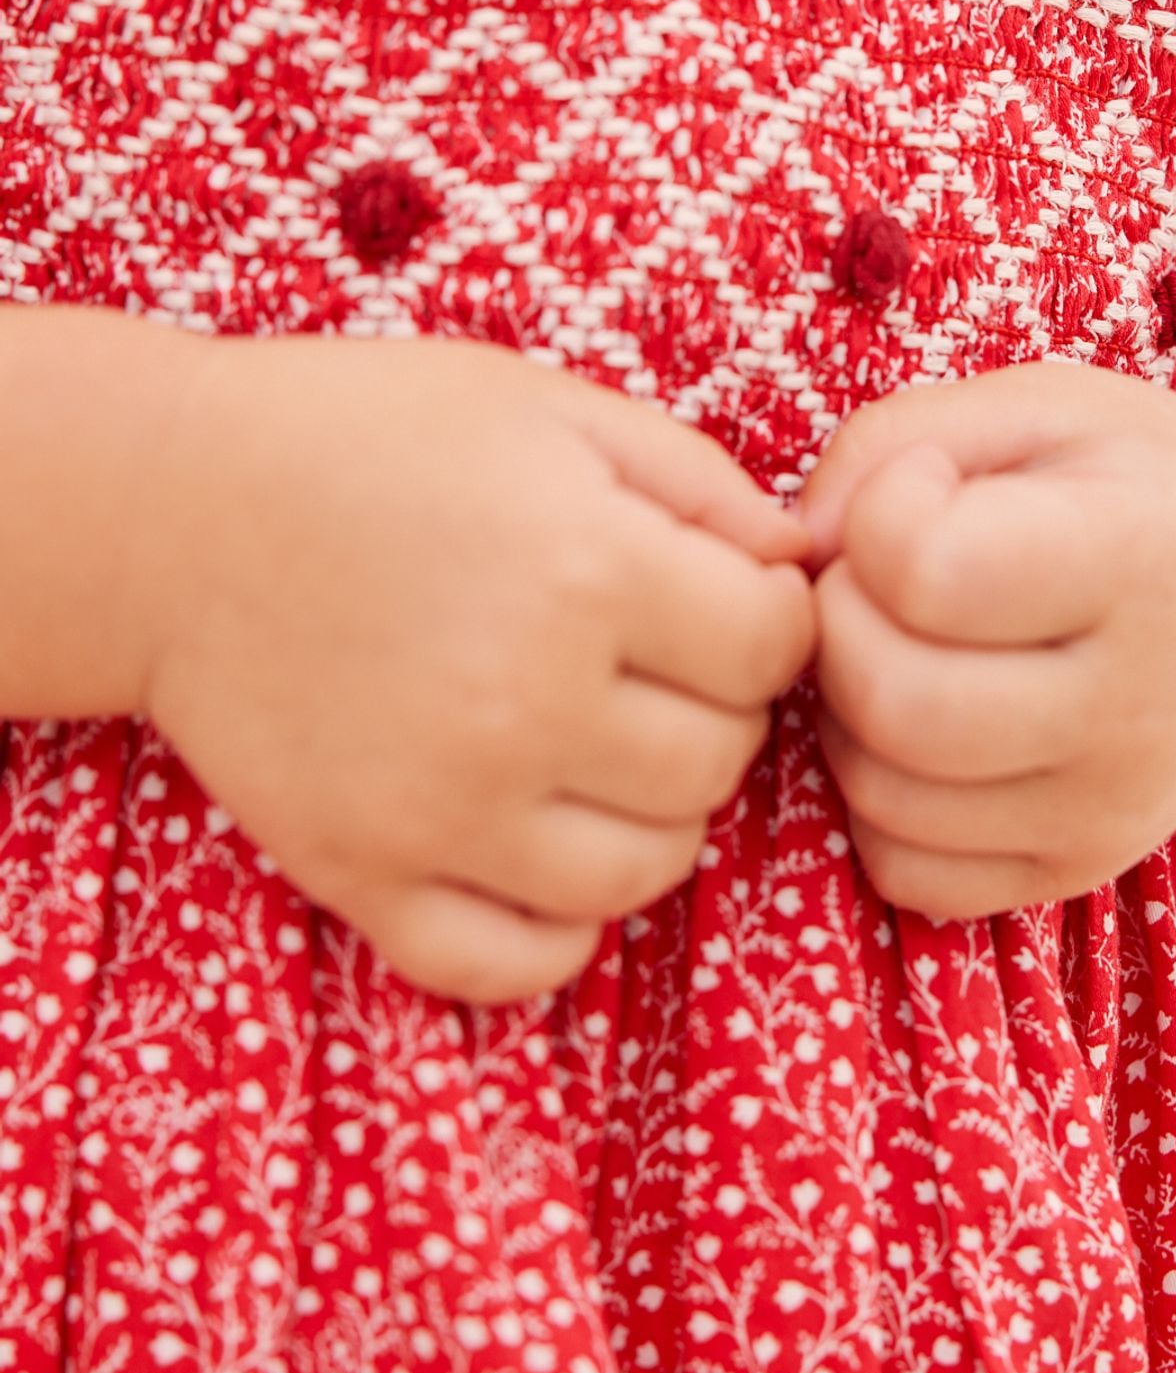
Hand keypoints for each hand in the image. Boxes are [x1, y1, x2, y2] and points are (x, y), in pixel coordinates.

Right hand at [137, 334, 814, 1004]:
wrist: (172, 513)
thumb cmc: (376, 436)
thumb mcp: (552, 409)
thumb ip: (701, 484)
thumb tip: (806, 563)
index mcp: (587, 571)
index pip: (773, 648)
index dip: (766, 618)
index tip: (716, 598)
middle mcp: (524, 704)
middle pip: (720, 764)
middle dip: (714, 711)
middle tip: (650, 664)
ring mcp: (442, 809)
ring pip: (646, 873)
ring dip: (651, 814)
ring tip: (598, 744)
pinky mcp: (365, 877)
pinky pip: (521, 963)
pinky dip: (558, 925)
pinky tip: (542, 842)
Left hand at [795, 360, 1175, 917]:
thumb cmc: (1140, 480)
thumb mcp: (1039, 403)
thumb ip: (897, 438)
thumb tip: (798, 549)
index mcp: (1144, 562)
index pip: (928, 571)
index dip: (884, 511)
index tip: (927, 486)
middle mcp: (1139, 709)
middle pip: (891, 702)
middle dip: (838, 624)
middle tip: (879, 577)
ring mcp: (1114, 810)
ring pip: (882, 795)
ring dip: (846, 710)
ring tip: (903, 642)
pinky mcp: (1078, 870)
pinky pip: (904, 869)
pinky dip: (878, 796)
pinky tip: (924, 723)